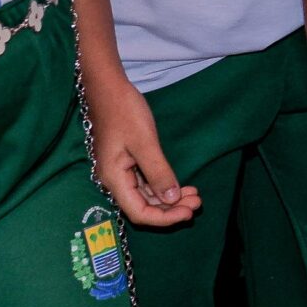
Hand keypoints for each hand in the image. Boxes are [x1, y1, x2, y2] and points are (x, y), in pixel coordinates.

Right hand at [87, 73, 199, 228]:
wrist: (108, 88)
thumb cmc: (124, 112)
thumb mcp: (145, 142)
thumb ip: (158, 173)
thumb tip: (172, 200)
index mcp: (114, 179)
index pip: (139, 212)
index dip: (164, 218)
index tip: (188, 213)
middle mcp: (115, 180)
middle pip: (144, 206)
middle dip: (171, 209)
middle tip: (198, 203)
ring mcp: (121, 172)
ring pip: (146, 195)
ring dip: (170, 198)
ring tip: (195, 195)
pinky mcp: (127, 162)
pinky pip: (146, 183)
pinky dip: (163, 186)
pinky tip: (181, 185)